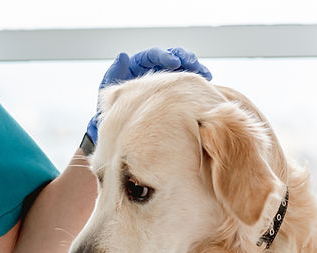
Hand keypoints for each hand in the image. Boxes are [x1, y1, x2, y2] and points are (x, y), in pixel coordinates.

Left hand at [81, 47, 210, 154]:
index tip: (174, 63)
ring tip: (205, 74)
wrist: (118, 133)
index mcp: (135, 67)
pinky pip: (187, 80)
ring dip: (194, 66)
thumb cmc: (111, 112)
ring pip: (182, 66)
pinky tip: (207, 84)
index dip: (163, 56)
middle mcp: (151, 70)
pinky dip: (197, 79)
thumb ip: (114, 74)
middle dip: (183, 58)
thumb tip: (122, 55)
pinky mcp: (173, 89)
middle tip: (193, 66)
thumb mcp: (109, 95)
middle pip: (170, 56)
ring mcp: (163, 79)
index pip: (151, 55)